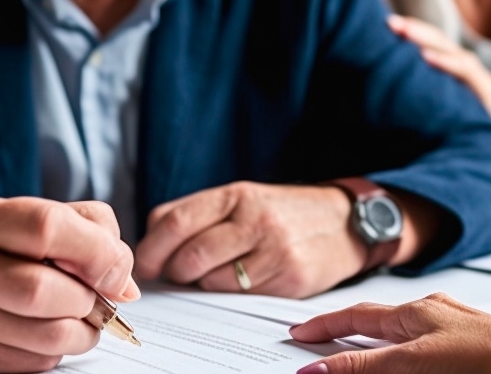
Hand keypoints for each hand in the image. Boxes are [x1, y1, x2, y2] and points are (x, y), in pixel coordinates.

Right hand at [0, 198, 138, 373]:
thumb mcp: (17, 212)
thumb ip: (83, 227)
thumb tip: (126, 281)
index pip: (46, 227)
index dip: (96, 249)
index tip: (114, 265)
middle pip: (46, 291)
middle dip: (90, 297)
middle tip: (97, 293)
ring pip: (47, 338)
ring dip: (83, 329)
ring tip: (79, 312)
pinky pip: (34, 364)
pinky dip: (55, 350)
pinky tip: (45, 329)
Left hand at [134, 182, 366, 297]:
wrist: (345, 221)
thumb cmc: (283, 212)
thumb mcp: (244, 198)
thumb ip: (199, 214)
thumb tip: (152, 245)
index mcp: (237, 194)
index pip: (175, 221)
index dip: (151, 249)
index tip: (145, 264)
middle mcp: (255, 219)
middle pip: (190, 256)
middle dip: (174, 273)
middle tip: (177, 275)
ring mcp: (275, 250)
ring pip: (212, 282)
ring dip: (202, 285)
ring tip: (213, 275)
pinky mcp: (290, 278)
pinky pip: (240, 296)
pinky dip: (229, 293)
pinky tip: (240, 280)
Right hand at [289, 293, 490, 373]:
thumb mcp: (416, 363)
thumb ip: (368, 365)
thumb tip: (322, 369)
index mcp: (416, 314)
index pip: (356, 319)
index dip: (324, 328)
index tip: (299, 336)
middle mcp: (434, 313)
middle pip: (377, 318)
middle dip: (344, 325)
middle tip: (316, 335)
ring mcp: (456, 323)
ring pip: (405, 326)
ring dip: (377, 333)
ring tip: (358, 342)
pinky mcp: (475, 336)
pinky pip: (429, 332)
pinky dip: (408, 340)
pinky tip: (414, 349)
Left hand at [388, 15, 490, 164]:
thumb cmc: (479, 112)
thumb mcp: (449, 99)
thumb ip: (429, 92)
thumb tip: (394, 99)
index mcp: (450, 63)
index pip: (426, 40)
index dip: (407, 31)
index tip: (380, 26)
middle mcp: (459, 61)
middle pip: (432, 37)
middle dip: (410, 27)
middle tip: (386, 21)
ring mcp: (470, 70)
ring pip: (443, 46)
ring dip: (421, 36)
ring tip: (401, 29)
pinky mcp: (480, 85)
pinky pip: (460, 69)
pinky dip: (443, 61)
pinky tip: (425, 57)